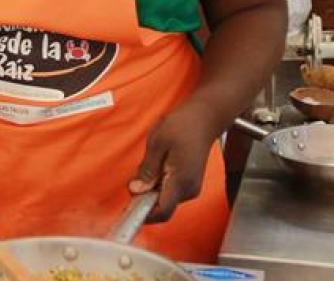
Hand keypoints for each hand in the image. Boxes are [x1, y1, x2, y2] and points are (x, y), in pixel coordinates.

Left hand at [128, 99, 220, 222]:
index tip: (129, 209)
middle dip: (145, 196)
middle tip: (137, 175)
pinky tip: (158, 165)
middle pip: (161, 206)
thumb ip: (147, 169)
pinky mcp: (189, 183)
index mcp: (181, 180)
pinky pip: (169, 191)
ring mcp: (191, 187)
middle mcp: (189, 189)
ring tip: (151, 164)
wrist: (204, 118)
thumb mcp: (157, 143)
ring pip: (164, 199)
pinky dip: (159, 184)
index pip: (162, 211)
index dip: (144, 215)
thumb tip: (136, 190)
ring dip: (151, 188)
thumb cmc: (183, 126)